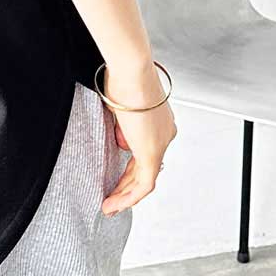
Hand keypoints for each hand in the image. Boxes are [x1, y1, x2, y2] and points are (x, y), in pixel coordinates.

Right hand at [98, 60, 176, 215]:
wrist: (131, 69)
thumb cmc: (123, 76)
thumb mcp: (120, 103)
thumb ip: (121, 122)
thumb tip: (117, 135)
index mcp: (160, 121)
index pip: (145, 152)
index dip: (129, 169)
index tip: (115, 178)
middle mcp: (165, 133)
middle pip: (145, 168)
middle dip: (126, 186)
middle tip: (111, 199)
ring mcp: (161, 143)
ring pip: (145, 179)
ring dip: (125, 195)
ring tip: (109, 205)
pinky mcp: (152, 152)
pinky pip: (144, 184)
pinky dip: (129, 196)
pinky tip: (114, 203)